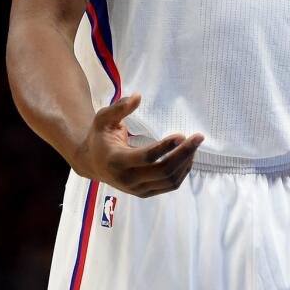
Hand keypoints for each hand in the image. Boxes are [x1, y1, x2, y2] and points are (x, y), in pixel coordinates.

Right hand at [70, 93, 203, 196]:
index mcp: (116, 161)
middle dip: (184, 153)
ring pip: (169, 181)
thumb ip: (119, 108)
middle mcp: (127, 179)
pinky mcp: (145, 193)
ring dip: (186, 162)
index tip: (182, 135)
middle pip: (163, 170)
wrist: (91, 163)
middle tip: (198, 137)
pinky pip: (169, 185)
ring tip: (194, 145)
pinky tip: (188, 157)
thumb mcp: (104, 119)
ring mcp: (137, 189)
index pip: (146, 157)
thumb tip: (138, 96)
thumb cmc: (100, 137)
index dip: (165, 147)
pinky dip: (182, 172)